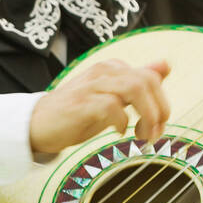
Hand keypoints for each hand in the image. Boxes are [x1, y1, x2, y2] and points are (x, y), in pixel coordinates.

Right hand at [29, 58, 171, 155]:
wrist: (37, 125)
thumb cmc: (75, 114)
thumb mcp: (112, 97)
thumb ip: (137, 82)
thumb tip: (165, 65)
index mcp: (112, 68)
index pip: (151, 78)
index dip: (162, 104)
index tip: (158, 127)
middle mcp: (104, 71)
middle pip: (148, 82)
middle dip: (159, 111)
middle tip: (153, 135)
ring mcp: (93, 86)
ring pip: (135, 89)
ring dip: (146, 116)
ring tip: (141, 136)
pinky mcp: (83, 103)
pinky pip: (113, 107)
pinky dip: (122, 123)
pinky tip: (118, 133)